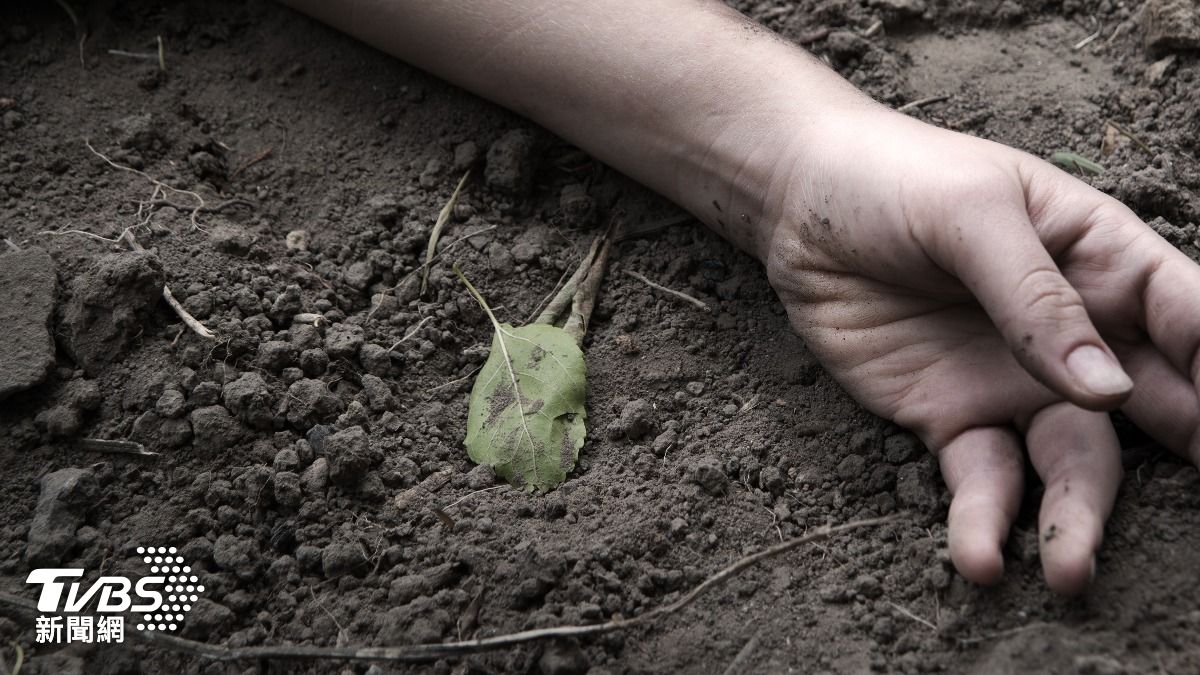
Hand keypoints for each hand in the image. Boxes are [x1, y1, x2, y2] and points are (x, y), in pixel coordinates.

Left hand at [762, 107, 1199, 593]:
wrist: (799, 204)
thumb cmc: (896, 180)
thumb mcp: (971, 214)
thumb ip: (1035, 295)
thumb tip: (1104, 386)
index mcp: (1104, 262)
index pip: (1191, 319)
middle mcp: (1076, 334)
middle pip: (1159, 406)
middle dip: (1193, 456)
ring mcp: (1014, 382)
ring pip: (1072, 463)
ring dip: (1078, 519)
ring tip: (1070, 572)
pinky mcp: (949, 416)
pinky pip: (980, 479)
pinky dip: (983, 521)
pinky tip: (979, 557)